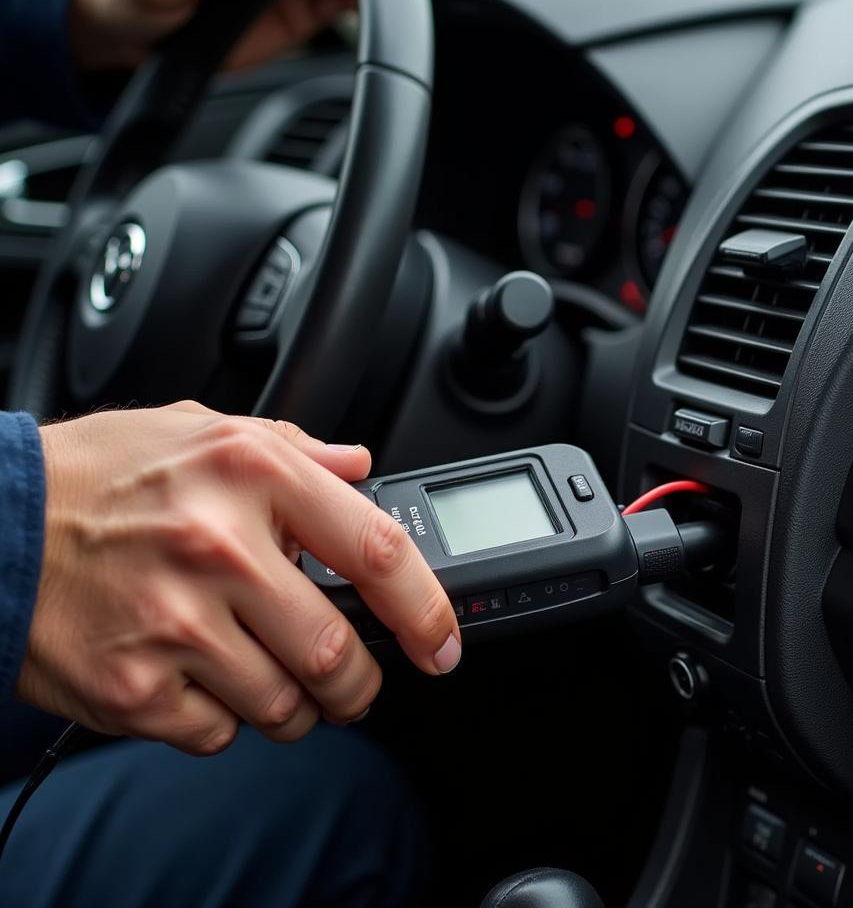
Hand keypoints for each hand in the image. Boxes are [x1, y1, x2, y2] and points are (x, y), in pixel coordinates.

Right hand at [18, 401, 461, 754]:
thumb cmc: (103, 474)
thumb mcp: (204, 429)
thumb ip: (295, 447)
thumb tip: (359, 466)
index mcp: (252, 476)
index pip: (376, 552)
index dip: (425, 609)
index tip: (440, 643)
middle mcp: (219, 548)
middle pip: (336, 653)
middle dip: (359, 684)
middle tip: (352, 680)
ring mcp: (175, 624)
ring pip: (284, 704)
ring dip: (296, 705)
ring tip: (271, 674)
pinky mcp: (133, 687)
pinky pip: (218, 732)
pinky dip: (227, 718)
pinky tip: (202, 678)